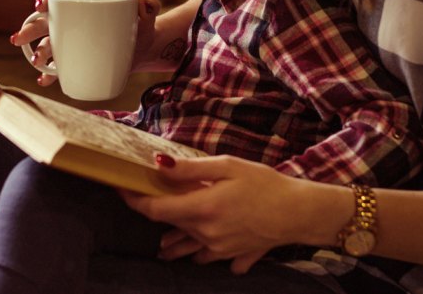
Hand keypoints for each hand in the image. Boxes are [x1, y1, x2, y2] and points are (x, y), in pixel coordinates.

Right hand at [12, 0, 162, 86]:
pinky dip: (49, 73)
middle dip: (29, 28)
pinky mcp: (75, 59)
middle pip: (45, 20)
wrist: (142, 49)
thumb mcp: (145, 15)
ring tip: (37, 61)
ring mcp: (71, 41)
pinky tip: (44, 79)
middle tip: (19, 39)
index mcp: (83, 1)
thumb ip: (149, 5)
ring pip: (48, 43)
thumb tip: (146, 5)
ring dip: (38, 52)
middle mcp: (71, 20)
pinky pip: (58, 66)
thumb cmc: (139, 26)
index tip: (40, 4)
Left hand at [121, 155, 321, 273]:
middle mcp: (205, 233)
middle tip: (148, 200)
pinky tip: (204, 249)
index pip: (155, 210)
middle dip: (156, 215)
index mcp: (201, 209)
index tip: (122, 188)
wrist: (300, 213)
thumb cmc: (266, 184)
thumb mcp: (228, 166)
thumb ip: (191, 169)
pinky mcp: (232, 255)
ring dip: (173, 242)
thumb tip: (158, 165)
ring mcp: (218, 248)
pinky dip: (202, 253)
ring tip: (164, 244)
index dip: (134, 200)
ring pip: (186, 247)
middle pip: (169, 227)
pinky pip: (209, 257)